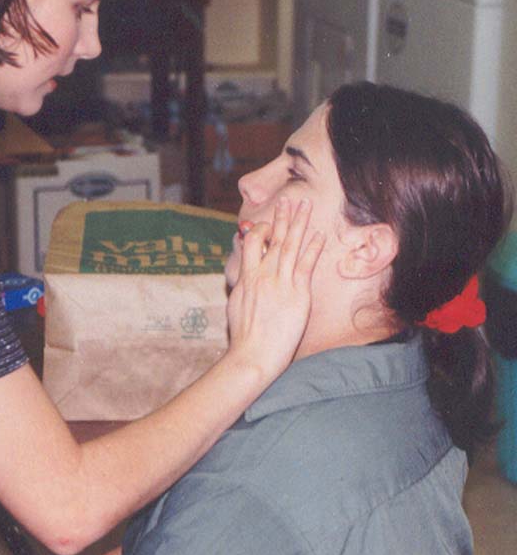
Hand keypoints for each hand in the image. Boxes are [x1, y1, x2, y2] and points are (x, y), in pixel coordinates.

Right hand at [225, 197, 323, 381]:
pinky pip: (306, 265)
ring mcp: (281, 283)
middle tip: (289, 200)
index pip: (252, 242)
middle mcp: (263, 275)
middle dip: (282, 217)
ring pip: (290, 245)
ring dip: (299, 223)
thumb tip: (243, 278)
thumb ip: (242, 287)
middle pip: (273, 238)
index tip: (268, 223)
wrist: (253, 354)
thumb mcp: (236, 305)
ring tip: (306, 206)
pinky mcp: (297, 294)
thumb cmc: (243, 337)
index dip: (261, 228)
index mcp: (246, 277)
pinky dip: (312, 248)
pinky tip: (319, 235)